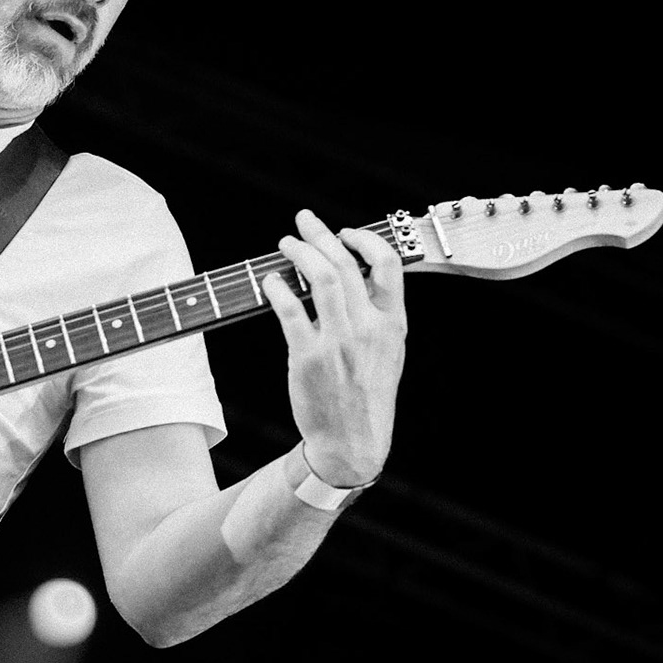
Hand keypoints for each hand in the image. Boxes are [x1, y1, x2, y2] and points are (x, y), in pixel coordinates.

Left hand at [260, 210, 406, 486]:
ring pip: (319, 278)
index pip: (388, 264)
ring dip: (298, 252)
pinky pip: (289, 310)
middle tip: (304, 221)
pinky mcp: (308, 357)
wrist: (352, 441)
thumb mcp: (389, 350)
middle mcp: (367, 328)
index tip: (345, 232)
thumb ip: (378, 311)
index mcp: (392, 323)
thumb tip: (356, 270)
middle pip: (345, 263)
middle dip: (321, 234)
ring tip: (285, 243)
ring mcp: (338, 342)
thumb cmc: (366, 392)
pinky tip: (270, 281)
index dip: (364, 239)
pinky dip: (277, 288)